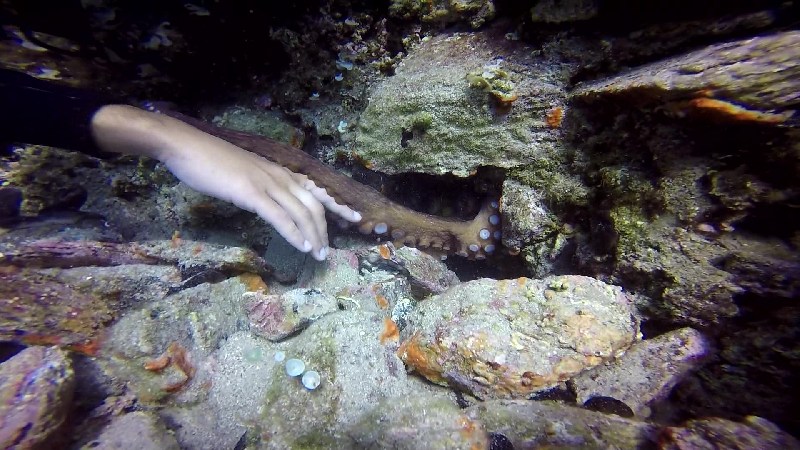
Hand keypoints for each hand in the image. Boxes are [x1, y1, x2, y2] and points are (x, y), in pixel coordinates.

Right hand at [90, 105, 360, 259]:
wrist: (185, 146)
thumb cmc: (208, 161)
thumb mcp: (241, 174)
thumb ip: (257, 188)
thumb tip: (266, 204)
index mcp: (277, 171)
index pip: (314, 190)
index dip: (336, 205)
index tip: (354, 217)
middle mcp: (278, 175)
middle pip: (313, 205)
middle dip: (324, 230)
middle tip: (328, 251)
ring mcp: (266, 182)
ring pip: (300, 212)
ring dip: (313, 235)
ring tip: (318, 254)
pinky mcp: (251, 192)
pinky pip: (280, 216)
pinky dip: (294, 233)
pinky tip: (302, 246)